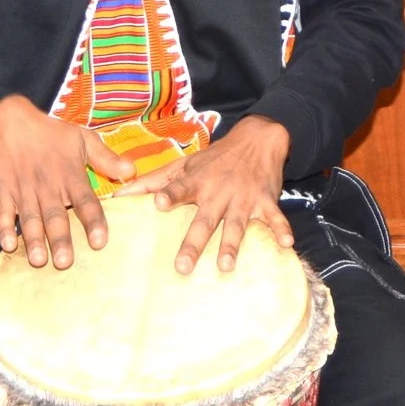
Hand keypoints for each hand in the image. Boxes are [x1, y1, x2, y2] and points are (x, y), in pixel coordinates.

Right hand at [0, 95, 133, 269]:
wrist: (8, 122)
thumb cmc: (50, 134)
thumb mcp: (81, 138)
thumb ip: (105, 158)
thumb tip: (131, 171)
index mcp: (70, 175)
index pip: (85, 201)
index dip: (93, 222)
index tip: (100, 242)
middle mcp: (47, 185)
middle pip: (55, 216)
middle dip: (60, 239)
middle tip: (65, 262)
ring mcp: (23, 189)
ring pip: (30, 218)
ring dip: (34, 240)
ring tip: (39, 260)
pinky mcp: (2, 192)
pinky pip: (3, 212)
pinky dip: (5, 228)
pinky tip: (9, 244)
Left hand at [146, 116, 294, 275]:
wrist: (257, 139)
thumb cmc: (215, 158)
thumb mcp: (185, 164)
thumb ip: (153, 181)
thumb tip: (118, 196)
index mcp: (197, 182)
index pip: (180, 189)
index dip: (170, 195)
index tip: (159, 204)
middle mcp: (218, 192)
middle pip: (204, 220)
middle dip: (194, 242)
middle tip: (182, 266)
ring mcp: (243, 198)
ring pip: (236, 224)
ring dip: (231, 244)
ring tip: (225, 265)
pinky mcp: (265, 202)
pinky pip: (275, 218)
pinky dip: (282, 230)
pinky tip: (286, 245)